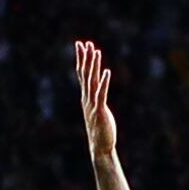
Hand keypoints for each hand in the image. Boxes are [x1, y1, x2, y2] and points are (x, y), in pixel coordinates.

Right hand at [74, 41, 116, 160]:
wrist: (100, 146)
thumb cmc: (100, 129)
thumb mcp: (97, 110)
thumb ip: (96, 99)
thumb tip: (97, 90)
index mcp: (86, 97)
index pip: (82, 74)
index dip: (82, 60)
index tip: (81, 46)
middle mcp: (87, 98)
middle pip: (84, 74)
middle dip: (85, 58)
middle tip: (84, 43)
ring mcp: (92, 104)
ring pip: (91, 81)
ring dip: (94, 65)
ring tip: (95, 51)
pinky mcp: (100, 111)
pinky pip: (101, 94)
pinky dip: (104, 82)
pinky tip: (107, 72)